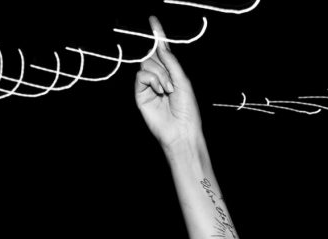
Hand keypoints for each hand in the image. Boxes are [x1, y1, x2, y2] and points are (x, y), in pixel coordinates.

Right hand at [134, 15, 202, 149]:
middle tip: (170, 81)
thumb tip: (161, 47)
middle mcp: (158, 77)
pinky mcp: (140, 94)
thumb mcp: (183, 81)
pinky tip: (160, 91)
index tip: (153, 19)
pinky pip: (141, 75)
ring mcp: (148, 86)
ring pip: (146, 64)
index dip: (158, 35)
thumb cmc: (187, 109)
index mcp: (171, 73)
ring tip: (168, 90)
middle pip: (152, 56)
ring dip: (160, 75)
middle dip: (161, 63)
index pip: (162, 51)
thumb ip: (171, 62)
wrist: (181, 130)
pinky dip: (152, 80)